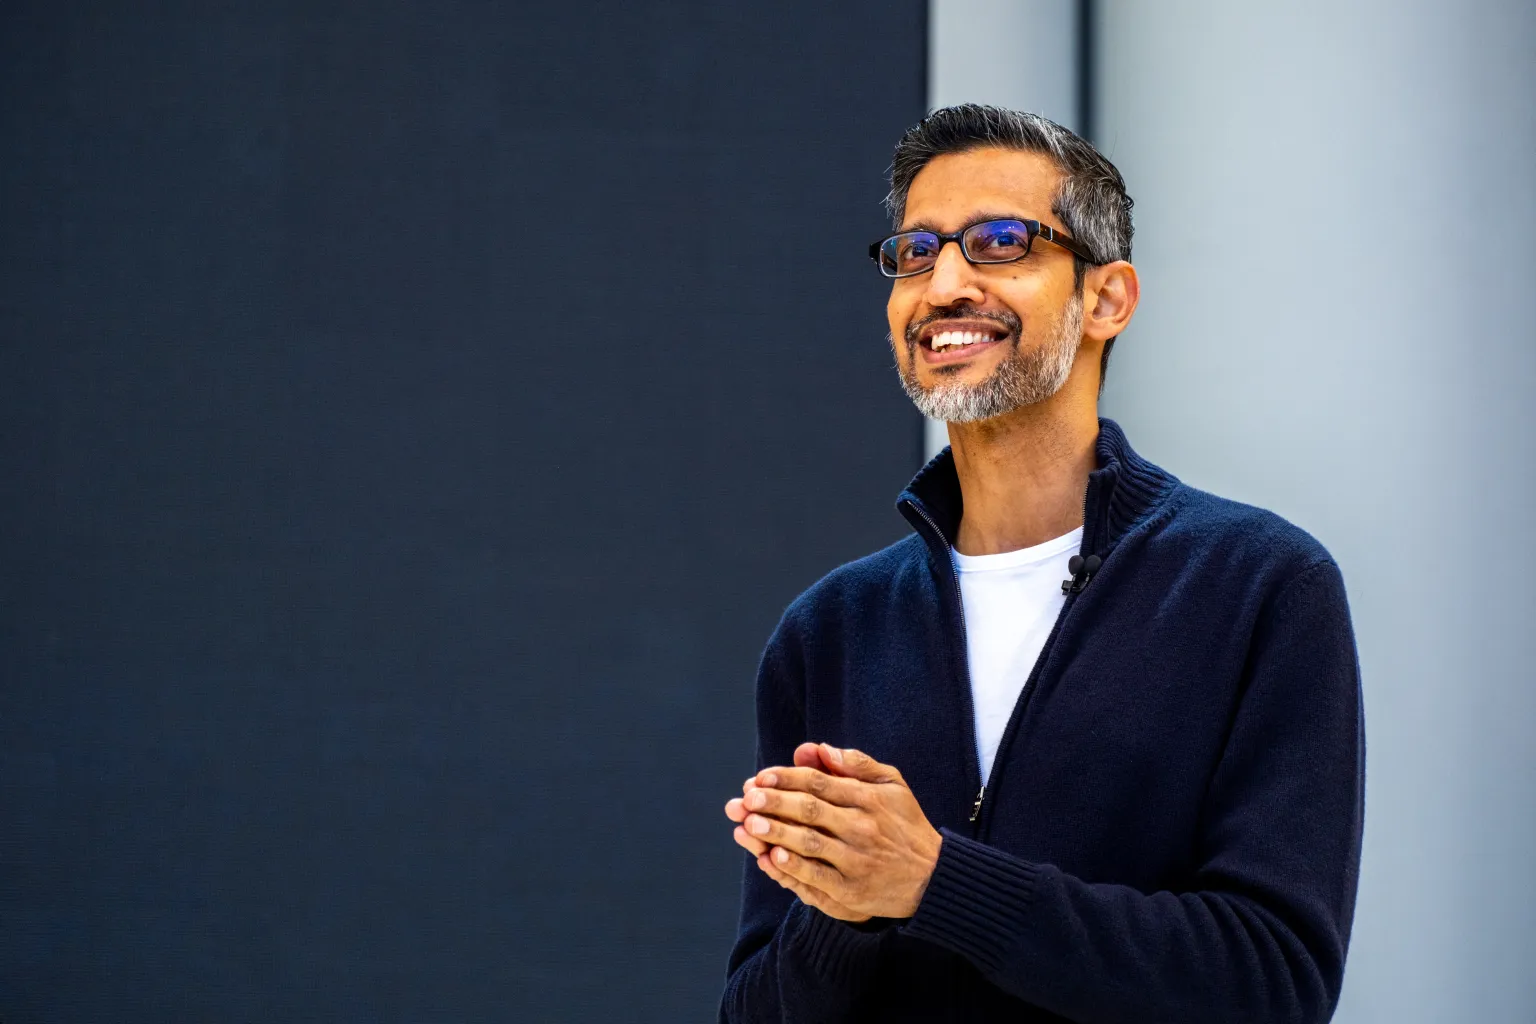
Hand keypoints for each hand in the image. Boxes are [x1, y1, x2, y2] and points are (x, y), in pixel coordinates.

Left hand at [727, 742, 942, 919]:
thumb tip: (819, 748)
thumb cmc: (905, 823)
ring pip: (809, 843)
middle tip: (746, 798)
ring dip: (776, 833)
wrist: (932, 877)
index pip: (819, 783)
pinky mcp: (853, 891)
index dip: (786, 778)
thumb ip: (856, 764)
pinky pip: (817, 878)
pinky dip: (792, 868)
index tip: (760, 777)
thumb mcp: (892, 784)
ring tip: (748, 824)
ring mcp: (857, 861)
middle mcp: (862, 828)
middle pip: (810, 810)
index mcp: (869, 798)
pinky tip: (770, 858)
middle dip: (774, 802)